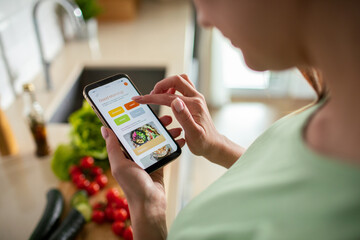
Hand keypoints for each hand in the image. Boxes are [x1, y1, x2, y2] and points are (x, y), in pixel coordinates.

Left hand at [101, 116, 183, 239]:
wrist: (150, 205)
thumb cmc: (133, 186)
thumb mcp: (120, 165)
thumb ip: (113, 147)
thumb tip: (104, 129)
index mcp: (123, 153)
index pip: (129, 132)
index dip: (136, 120)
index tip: (144, 110)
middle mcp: (135, 154)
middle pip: (146, 133)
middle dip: (156, 124)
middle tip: (167, 117)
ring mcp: (148, 159)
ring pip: (157, 140)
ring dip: (167, 133)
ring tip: (177, 127)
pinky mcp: (158, 164)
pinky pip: (165, 150)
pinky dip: (173, 144)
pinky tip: (181, 139)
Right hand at [132, 74, 243, 167]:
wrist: (213, 144)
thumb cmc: (203, 142)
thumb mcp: (193, 134)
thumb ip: (184, 117)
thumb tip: (175, 102)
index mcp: (194, 105)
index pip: (169, 96)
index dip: (152, 97)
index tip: (140, 99)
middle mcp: (196, 98)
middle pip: (176, 80)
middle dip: (160, 85)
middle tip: (150, 96)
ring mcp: (196, 98)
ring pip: (181, 80)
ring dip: (168, 84)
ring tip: (158, 94)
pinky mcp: (195, 100)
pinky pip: (183, 86)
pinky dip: (173, 87)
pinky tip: (167, 97)